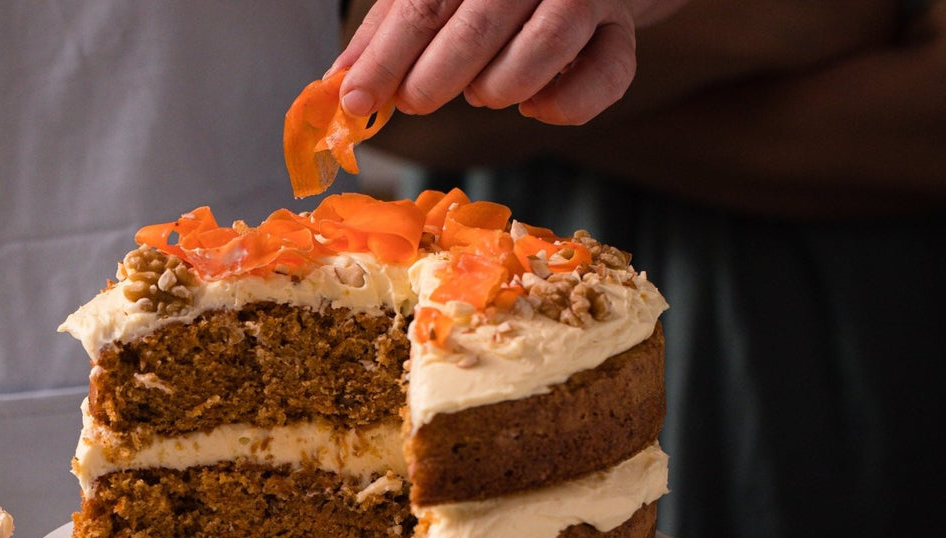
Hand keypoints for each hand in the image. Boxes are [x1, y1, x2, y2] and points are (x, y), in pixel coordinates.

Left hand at [336, 0, 682, 124]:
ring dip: (499, 87)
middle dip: (435, 77)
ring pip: (545, 44)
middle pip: (480, 23)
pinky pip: (603, 75)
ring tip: (480, 93)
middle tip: (417, 100)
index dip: (384, 58)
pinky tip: (535, 105)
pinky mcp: (622, 29)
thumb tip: (337, 84)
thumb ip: (387, 31)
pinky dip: (564, 105)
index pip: (422, 2)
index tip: (355, 100)